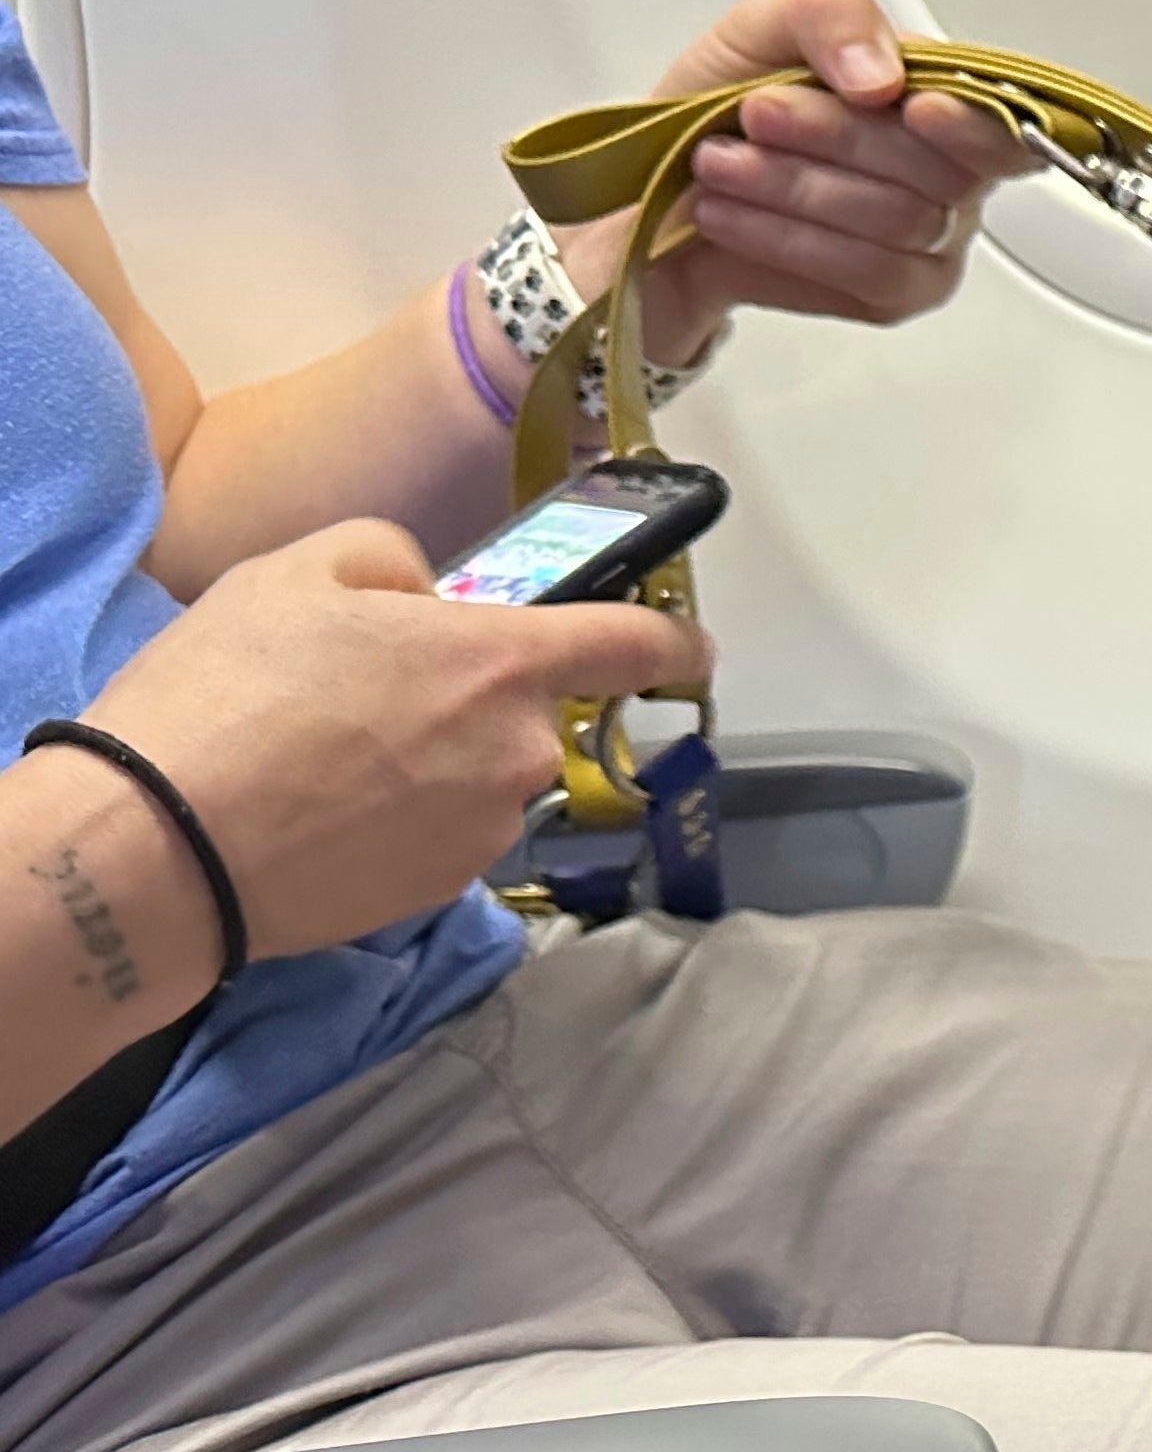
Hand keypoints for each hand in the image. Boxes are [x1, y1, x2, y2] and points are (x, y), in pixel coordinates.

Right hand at [73, 521, 711, 969]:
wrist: (162, 844)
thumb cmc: (227, 690)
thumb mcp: (295, 571)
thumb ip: (390, 560)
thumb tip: (429, 596)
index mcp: (502, 661)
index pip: (631, 644)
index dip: (670, 641)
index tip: (689, 648)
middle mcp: (520, 749)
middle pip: (521, 713)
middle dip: (461, 701)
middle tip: (355, 696)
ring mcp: (487, 828)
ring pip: (476, 775)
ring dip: (425, 762)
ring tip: (317, 757)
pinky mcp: (444, 890)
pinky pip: (440, 832)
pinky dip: (396, 819)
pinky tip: (319, 811)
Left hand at [562, 0, 1032, 367]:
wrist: (650, 200)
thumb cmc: (715, 114)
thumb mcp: (759, 29)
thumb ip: (829, 16)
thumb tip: (884, 74)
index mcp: (933, 101)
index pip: (1001, 120)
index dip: (972, 121)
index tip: (912, 105)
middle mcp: (948, 174)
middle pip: (940, 169)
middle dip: (835, 138)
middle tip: (753, 115)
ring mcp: (930, 242)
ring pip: (901, 222)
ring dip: (796, 188)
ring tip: (718, 165)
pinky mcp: (894, 297)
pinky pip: (871, 274)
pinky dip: (790, 239)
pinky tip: (731, 216)